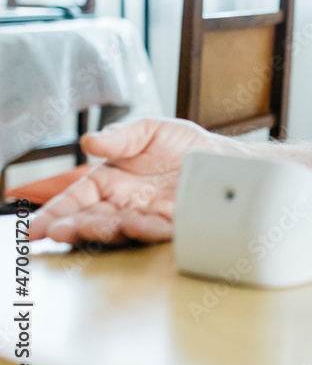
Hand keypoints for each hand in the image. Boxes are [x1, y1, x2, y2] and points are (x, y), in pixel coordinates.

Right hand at [29, 118, 221, 245]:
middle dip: (75, 228)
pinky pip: (158, 229)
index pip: (76, 200)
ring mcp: (149, 215)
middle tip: (60, 233)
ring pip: (121, 229)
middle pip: (93, 219)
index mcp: (111, 182)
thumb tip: (91, 140)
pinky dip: (144, 229)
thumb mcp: (149, 131)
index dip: (55, 214)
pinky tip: (133, 225)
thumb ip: (121, 137)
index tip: (35, 229)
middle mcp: (126, 204)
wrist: (223, 155)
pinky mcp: (176, 222)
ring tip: (91, 228)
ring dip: (104, 231)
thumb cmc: (184, 143)